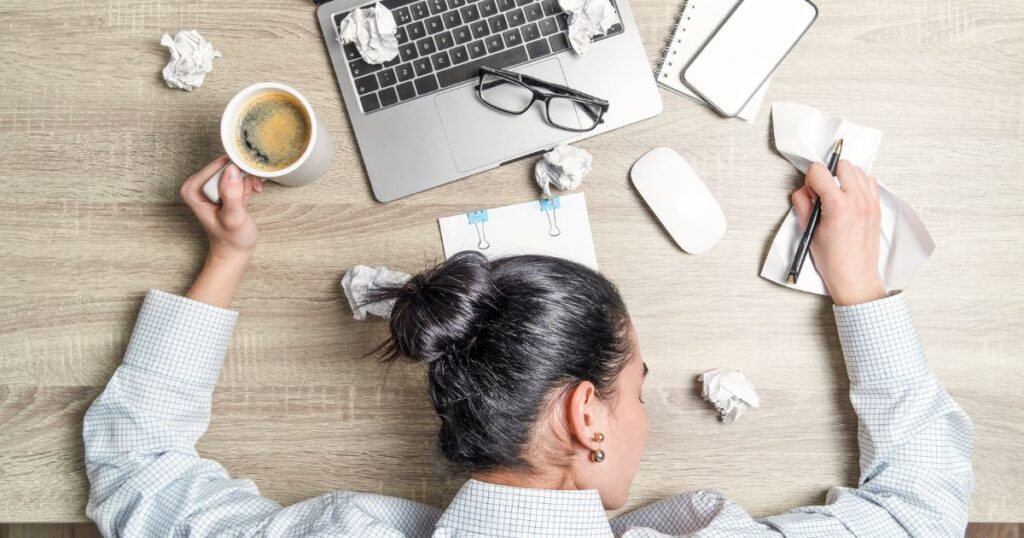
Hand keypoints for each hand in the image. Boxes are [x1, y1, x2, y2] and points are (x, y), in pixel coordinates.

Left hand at [180, 156, 262, 307]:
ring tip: (248, 198)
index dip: (236, 172)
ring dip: (247, 180)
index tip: (246, 184)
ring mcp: (210, 185)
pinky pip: (237, 174)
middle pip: (226, 165)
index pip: (218, 166)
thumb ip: (231, 195)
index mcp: (193, 189)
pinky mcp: (221, 187)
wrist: (234, 251)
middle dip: (243, 177)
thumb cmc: (231, 239)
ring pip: (234, 168)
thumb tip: (231, 171)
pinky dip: (248, 182)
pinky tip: (250, 194)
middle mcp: (198, 184)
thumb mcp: (233, 218)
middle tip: (248, 193)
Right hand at [791, 160, 886, 305]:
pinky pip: (869, 183)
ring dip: (844, 177)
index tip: (809, 189)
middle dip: (828, 173)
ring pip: (857, 171)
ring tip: (836, 194)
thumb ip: (803, 204)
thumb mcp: (809, 231)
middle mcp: (857, 201)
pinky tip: (849, 198)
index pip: (819, 171)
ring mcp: (870, 204)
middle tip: (822, 190)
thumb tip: (804, 191)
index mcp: (837, 207)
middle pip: (842, 165)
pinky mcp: (877, 208)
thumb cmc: (833, 261)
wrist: (855, 277)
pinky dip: (858, 185)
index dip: (810, 178)